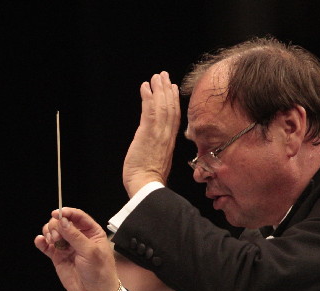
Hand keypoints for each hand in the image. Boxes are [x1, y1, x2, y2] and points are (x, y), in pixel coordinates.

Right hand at [34, 207, 119, 290]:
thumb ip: (75, 235)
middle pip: (62, 222)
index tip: (57, 213)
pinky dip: (41, 242)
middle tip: (57, 235)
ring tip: (52, 241)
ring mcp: (67, 246)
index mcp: (91, 232)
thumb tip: (62, 221)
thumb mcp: (90, 251)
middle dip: (56, 225)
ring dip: (49, 233)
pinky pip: (46, 246)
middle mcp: (78, 237)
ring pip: (53, 232)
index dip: (67, 213)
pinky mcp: (58, 257)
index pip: (78, 216)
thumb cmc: (99, 272)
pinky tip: (40, 241)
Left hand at [123, 71, 179, 196]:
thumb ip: (158, 150)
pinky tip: (145, 87)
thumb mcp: (157, 162)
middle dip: (167, 90)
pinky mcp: (148, 133)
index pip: (174, 117)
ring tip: (155, 76)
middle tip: (163, 75)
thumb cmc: (148, 180)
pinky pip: (150, 111)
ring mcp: (158, 133)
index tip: (172, 88)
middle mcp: (166, 136)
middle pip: (170, 107)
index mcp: (169, 142)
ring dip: (158, 89)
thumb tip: (154, 146)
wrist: (146, 187)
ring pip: (162, 106)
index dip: (174, 101)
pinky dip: (148, 97)